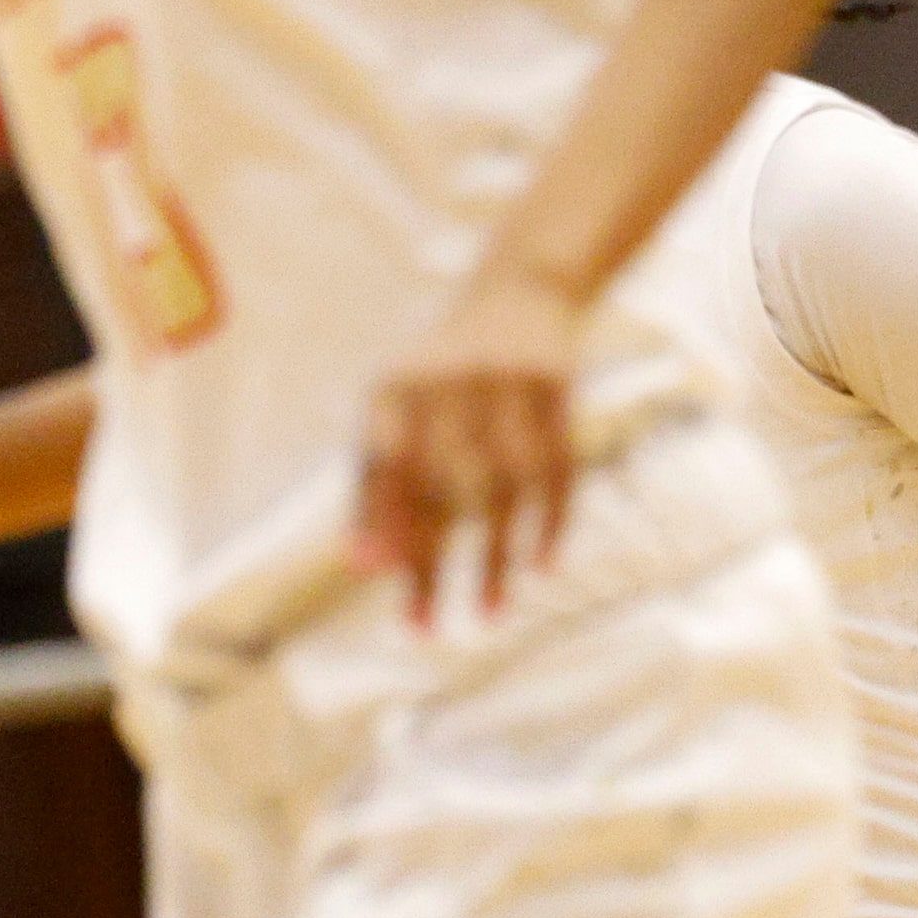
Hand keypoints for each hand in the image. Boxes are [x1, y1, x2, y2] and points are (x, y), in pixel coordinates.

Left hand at [354, 266, 587, 621]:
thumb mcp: (393, 410)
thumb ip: (371, 483)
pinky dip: (550, 522)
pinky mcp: (558, 390)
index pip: (383, 465)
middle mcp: (448, 383)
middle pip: (439, 486)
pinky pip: (558, 470)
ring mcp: (508, 384)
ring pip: (503, 487)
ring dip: (496, 558)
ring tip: (487, 613)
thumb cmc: (436, 378)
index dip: (379, 520)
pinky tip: (540, 568)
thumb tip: (360, 566)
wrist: (517, 293)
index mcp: (393, 388)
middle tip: (422, 624)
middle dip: (430, 559)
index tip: (375, 578)